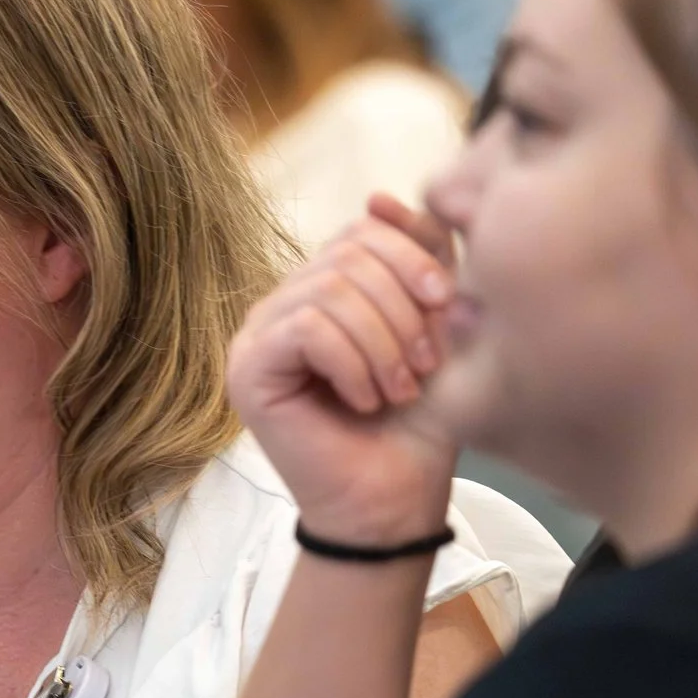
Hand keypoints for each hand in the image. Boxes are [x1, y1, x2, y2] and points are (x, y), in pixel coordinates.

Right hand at [228, 194, 462, 542]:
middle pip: (348, 253)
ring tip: (400, 387)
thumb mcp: (436, 323)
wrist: (394, 501)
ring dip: (383, 341)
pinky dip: (353, 362)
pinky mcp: (247, 369)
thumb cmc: (417, 423)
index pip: (363, 230)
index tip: (450, 309)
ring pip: (330, 289)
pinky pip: (307, 328)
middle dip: (403, 306)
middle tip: (425, 364)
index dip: (413, 259)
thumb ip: (422, 258)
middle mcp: (281, 304)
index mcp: (321, 288)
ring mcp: (257, 335)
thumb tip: (380, 196)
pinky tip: (366, 398)